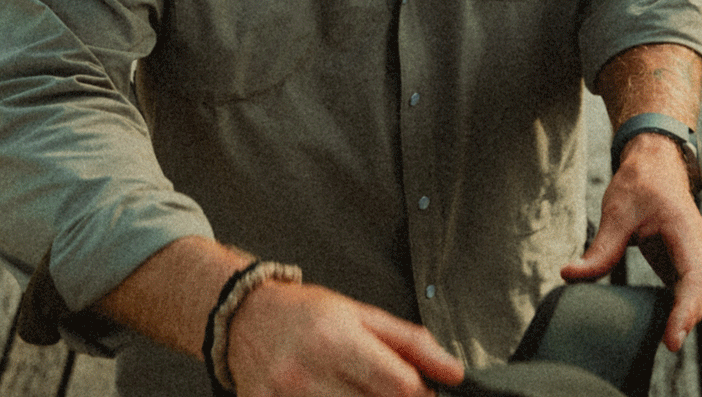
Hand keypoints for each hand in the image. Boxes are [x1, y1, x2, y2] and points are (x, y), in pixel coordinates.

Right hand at [227, 278, 464, 396]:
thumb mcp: (361, 313)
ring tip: (353, 389)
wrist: (245, 318)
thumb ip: (410, 343)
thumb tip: (455, 371)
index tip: (422, 391)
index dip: (420, 394)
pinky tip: (333, 395)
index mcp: (335, 339)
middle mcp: (308, 374)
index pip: (397, 385)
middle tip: (386, 390)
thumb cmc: (308, 313)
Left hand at [560, 133, 701, 350]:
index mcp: (686, 230)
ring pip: (695, 294)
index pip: (694, 278)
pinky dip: (677, 306)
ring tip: (663, 338)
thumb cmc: (639, 185)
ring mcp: (699, 255)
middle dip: (683, 319)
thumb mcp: (616, 212)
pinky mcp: (690, 262)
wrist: (655, 165)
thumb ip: (600, 248)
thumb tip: (569, 274)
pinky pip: (687, 289)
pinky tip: (662, 324)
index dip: (685, 311)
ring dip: (682, 315)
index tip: (672, 340)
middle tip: (665, 345)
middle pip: (697, 292)